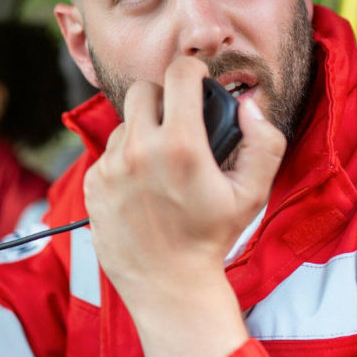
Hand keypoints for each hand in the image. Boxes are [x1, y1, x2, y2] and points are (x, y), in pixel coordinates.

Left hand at [84, 55, 285, 311]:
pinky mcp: (93, 183)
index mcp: (181, 146)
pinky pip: (109, 152)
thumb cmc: (212, 237)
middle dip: (163, 98)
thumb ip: (264, 141)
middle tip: (178, 121)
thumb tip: (249, 104)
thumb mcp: (253, 192)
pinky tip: (142, 184)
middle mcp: (139, 151)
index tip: (197, 82)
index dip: (193, 72)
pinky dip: (125, 159)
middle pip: (143, 90)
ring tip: (161, 162)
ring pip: (125, 123)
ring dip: (143, 131)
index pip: (179, 74)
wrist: (168, 283)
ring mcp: (111, 167)